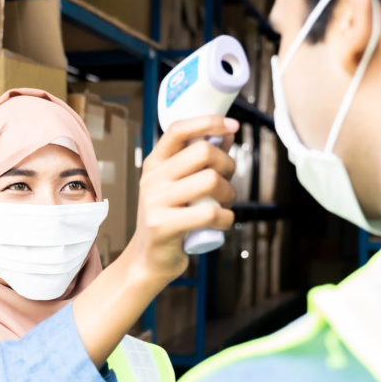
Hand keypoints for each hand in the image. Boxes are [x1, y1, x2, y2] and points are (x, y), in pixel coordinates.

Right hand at [121, 115, 238, 288]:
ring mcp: (155, 201)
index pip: (178, 129)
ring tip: (224, 205)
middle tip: (227, 182)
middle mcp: (152, 179)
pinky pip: (209, 213)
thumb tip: (227, 133)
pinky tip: (222, 222)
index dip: (208, 122)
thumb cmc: (170, 219)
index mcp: (155, 164)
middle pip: (203, 152)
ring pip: (210, 181)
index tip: (232, 125)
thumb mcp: (178, 186)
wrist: (148, 259)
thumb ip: (200, 160)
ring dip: (229, 194)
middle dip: (227, 165)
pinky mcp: (163, 225)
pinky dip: (226, 218)